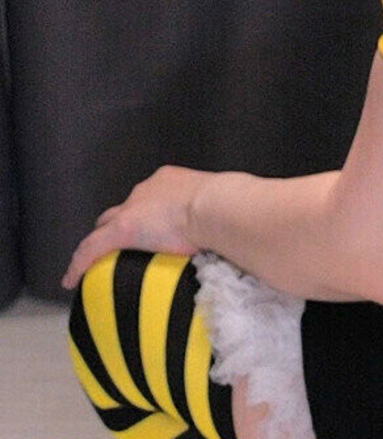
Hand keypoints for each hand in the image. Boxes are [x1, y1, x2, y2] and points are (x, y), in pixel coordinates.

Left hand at [61, 165, 214, 289]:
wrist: (217, 206)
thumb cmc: (227, 208)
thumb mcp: (221, 210)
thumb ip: (217, 222)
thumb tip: (233, 242)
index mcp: (171, 182)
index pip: (148, 198)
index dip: (144, 212)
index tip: (148, 226)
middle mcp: (148, 189)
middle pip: (123, 208)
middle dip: (119, 222)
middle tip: (121, 245)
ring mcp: (133, 207)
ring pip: (105, 226)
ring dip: (102, 242)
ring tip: (95, 263)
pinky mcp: (121, 229)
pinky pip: (91, 249)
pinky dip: (79, 264)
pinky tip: (70, 281)